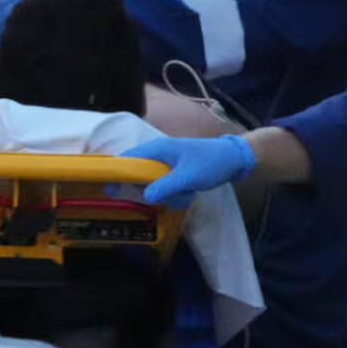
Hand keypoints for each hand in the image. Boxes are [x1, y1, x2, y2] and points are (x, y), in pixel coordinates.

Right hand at [122, 135, 256, 207]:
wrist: (235, 159)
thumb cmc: (211, 162)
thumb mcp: (188, 177)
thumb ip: (165, 187)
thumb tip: (145, 198)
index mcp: (155, 149)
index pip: (125, 159)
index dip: (115, 174)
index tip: (111, 191)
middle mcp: (156, 155)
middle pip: (138, 177)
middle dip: (152, 191)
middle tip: (168, 196)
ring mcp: (165, 164)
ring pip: (153, 185)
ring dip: (167, 195)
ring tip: (186, 194)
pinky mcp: (174, 173)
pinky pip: (165, 187)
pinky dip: (175, 194)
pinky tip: (189, 194)